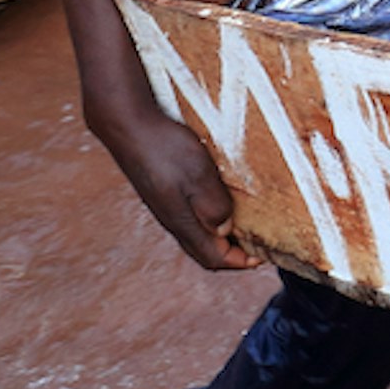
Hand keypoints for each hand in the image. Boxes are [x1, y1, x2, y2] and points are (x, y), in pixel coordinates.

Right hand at [91, 102, 247, 270]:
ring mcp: (165, 207)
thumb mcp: (198, 174)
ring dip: (220, 237)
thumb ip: (214, 205)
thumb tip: (225, 229)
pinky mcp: (162, 193)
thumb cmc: (164, 148)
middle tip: (256, 246)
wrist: (127, 126)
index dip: (240, 262)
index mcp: (182, 222)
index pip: (213, 258)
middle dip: (231, 254)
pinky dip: (209, 219)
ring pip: (196, 235)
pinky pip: (189, 218)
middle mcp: (172, 220)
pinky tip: (218, 202)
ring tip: (243, 226)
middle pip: (204, 252)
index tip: (262, 257)